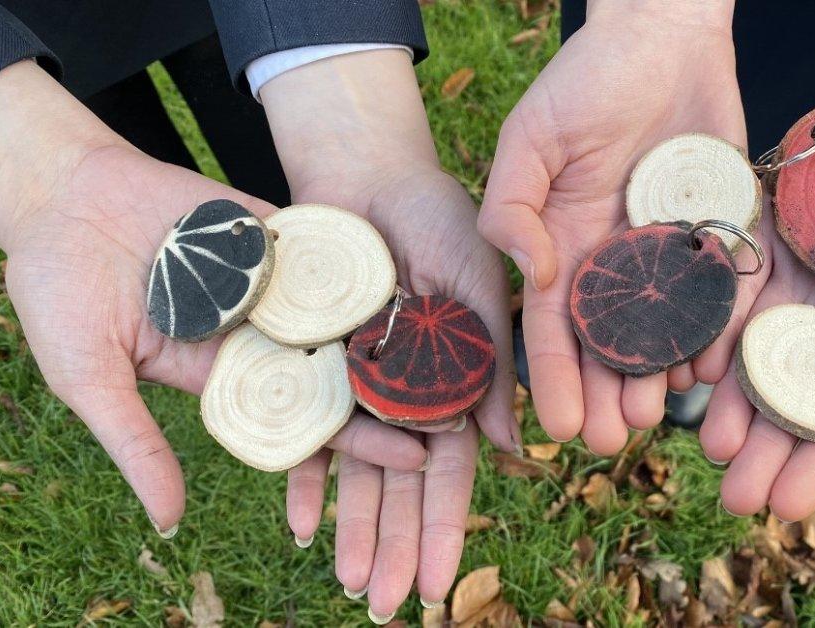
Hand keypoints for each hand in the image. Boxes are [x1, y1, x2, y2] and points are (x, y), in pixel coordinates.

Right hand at [0, 62, 428, 536]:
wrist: (61, 197)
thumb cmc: (58, 292)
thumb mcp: (89, 376)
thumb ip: (135, 443)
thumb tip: (168, 523)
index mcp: (222, 378)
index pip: (301, 419)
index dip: (357, 441)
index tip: (414, 458)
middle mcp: (257, 338)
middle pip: (339, 374)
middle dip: (394, 398)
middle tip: (461, 414)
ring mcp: (272, 288)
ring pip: (347, 318)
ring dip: (399, 339)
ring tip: (461, 357)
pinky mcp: (278, 240)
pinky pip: (333, 258)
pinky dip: (375, 274)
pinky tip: (428, 288)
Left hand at [260, 51, 513, 615]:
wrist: (370, 175)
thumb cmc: (440, 218)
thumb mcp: (479, 282)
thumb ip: (492, 362)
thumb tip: (515, 449)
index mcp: (458, 381)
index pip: (452, 469)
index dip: (444, 528)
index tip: (439, 585)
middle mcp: (409, 394)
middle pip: (400, 486)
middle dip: (395, 546)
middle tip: (386, 607)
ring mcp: (360, 384)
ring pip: (354, 470)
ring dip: (351, 527)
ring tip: (347, 585)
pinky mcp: (314, 364)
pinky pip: (304, 427)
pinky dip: (301, 472)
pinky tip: (298, 522)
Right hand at [477, 0, 746, 453]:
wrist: (665, 35)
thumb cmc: (588, 78)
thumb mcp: (532, 137)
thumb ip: (513, 206)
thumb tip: (534, 274)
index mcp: (566, 242)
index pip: (554, 324)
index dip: (551, 376)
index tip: (553, 428)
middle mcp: (617, 258)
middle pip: (609, 342)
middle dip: (604, 393)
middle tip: (607, 439)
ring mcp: (670, 249)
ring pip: (666, 330)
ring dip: (658, 376)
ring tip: (656, 415)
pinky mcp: (721, 230)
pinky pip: (724, 292)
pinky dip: (720, 331)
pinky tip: (712, 368)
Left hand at [696, 0, 814, 520]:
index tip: (789, 508)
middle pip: (786, 402)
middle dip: (762, 452)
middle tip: (735, 497)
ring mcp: (783, 293)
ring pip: (747, 358)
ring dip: (728, 404)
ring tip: (709, 444)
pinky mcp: (752, 250)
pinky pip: (723, 297)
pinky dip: (709, 334)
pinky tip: (691, 372)